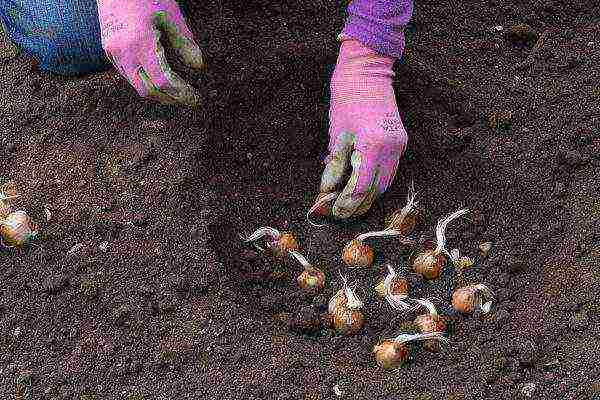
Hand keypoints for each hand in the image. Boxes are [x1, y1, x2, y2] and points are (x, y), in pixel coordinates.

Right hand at [97, 0, 204, 105]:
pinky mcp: (108, 50)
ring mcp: (113, 52)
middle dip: (169, 98)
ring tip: (177, 92)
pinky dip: (145, 81)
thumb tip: (198, 66)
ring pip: (136, 85)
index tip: (196, 99)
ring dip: (157, 93)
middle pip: (147, 90)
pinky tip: (159, 80)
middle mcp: (124, 51)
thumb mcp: (172, 16)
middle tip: (188, 98)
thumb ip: (185, 43)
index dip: (181, 93)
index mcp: (141, 42)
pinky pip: (128, 75)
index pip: (163, 81)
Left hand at [318, 39, 406, 218]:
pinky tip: (361, 184)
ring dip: (368, 195)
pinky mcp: (401, 140)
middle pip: (376, 189)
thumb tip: (326, 189)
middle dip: (358, 204)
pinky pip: (390, 169)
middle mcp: (391, 148)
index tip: (332, 211)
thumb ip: (334, 165)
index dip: (346, 202)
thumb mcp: (336, 134)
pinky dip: (376, 180)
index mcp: (372, 145)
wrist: (367, 70)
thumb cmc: (347, 97)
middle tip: (340, 213)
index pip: (360, 186)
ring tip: (349, 203)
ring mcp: (400, 144)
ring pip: (386, 182)